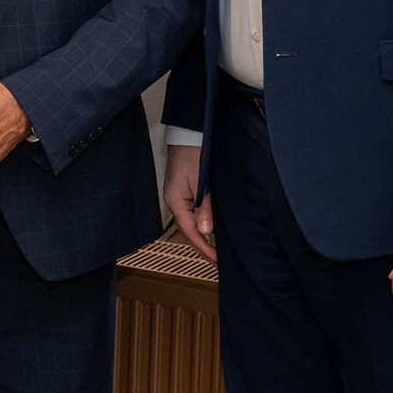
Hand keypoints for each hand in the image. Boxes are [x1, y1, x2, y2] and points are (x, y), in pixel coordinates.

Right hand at [163, 143, 214, 263]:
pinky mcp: (183, 189)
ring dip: (203, 235)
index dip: (204, 248)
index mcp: (175, 201)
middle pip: (189, 230)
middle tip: (218, 260)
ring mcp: (177, 195)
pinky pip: (191, 212)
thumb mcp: (202, 182)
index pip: (190, 232)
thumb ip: (205, 208)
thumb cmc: (193, 152)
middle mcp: (174, 200)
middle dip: (203, 246)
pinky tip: (209, 227)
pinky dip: (201, 222)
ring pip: (190, 222)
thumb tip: (206, 231)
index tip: (217, 260)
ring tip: (216, 248)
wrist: (188, 132)